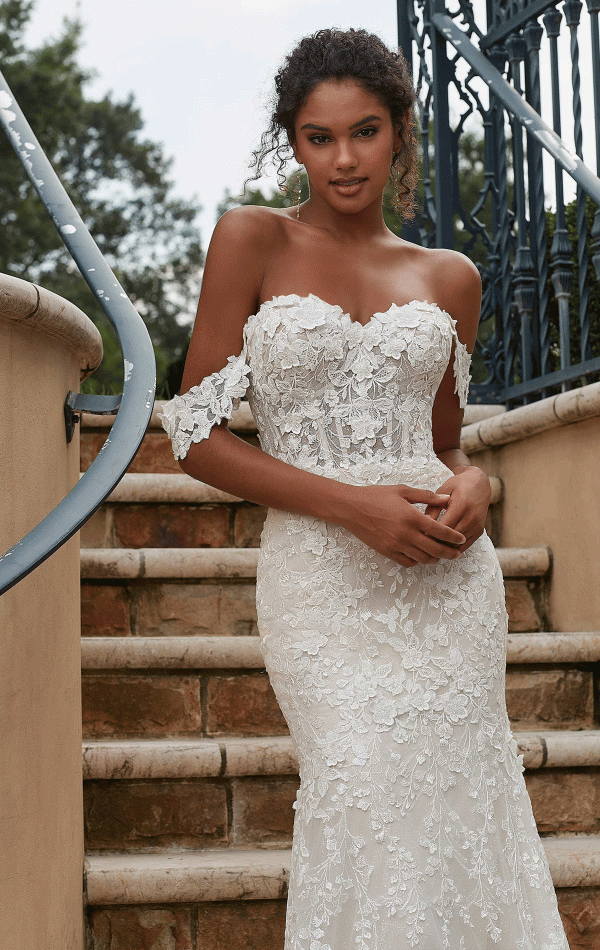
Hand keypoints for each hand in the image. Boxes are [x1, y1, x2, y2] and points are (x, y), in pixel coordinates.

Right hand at [339, 483, 466, 566]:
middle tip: (457, 553)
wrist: (351, 508)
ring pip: (422, 559)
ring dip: (435, 558)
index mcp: (412, 517)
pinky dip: (417, 561)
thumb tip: (446, 499)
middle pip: (435, 549)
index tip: (461, 539)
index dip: (454, 537)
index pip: (440, 531)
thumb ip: (426, 496)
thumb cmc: (376, 496)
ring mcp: (396, 545)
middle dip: (449, 553)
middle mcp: (406, 534)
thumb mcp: (403, 490)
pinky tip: (421, 556)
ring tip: (441, 555)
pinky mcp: (387, 551)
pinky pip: (407, 562)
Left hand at [424, 467, 490, 553]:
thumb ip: (433, 507)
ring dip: (443, 548)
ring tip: (429, 547)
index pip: (443, 528)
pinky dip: (452, 548)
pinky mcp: (479, 531)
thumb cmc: (459, 485)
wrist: (480, 484)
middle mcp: (471, 518)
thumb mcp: (444, 491)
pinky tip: (441, 547)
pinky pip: (465, 546)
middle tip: (421, 545)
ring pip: (457, 545)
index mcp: (461, 506)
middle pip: (450, 539)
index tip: (418, 535)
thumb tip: (423, 524)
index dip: (430, 533)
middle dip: (434, 543)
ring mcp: (477, 526)